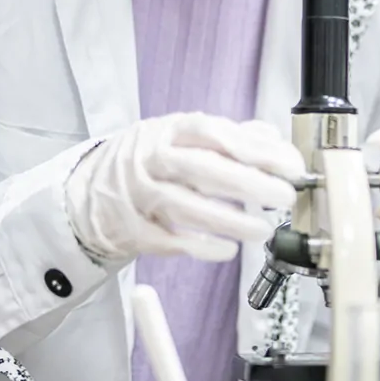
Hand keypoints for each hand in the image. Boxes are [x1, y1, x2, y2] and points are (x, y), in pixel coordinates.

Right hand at [65, 113, 303, 262]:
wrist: (89, 192)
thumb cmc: (150, 162)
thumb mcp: (183, 138)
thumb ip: (231, 138)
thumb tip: (274, 140)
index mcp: (170, 130)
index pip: (215, 134)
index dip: (255, 149)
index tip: (290, 165)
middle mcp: (151, 158)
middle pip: (201, 169)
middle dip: (248, 183)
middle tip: (285, 197)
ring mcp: (137, 194)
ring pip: (185, 207)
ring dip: (229, 220)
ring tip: (263, 230)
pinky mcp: (130, 228)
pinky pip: (167, 239)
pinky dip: (198, 246)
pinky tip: (226, 250)